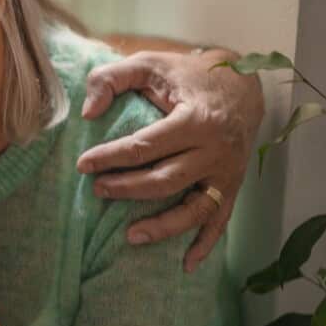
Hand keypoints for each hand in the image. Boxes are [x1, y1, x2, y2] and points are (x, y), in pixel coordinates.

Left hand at [76, 48, 263, 271]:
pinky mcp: (233, 185)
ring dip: (163, 226)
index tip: (83, 165)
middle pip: (166, 180)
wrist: (242, 85)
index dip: (111, 157)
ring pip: (194, 209)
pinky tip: (186, 263)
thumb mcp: (149, 63)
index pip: (146, 146)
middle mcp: (215, 150)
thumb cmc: (188, 74)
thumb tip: (88, 112)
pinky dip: (206, 244)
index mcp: (195, 119)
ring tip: (130, 236)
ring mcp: (227, 172)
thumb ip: (112, 78)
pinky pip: (220, 220)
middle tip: (96, 190)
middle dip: (127, 188)